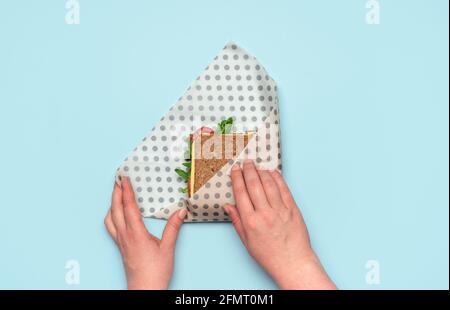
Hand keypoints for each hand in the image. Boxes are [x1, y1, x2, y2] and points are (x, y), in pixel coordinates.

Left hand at [104, 176, 186, 289]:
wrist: (144, 288)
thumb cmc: (155, 272)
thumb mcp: (168, 248)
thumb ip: (173, 228)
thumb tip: (180, 212)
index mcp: (136, 234)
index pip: (129, 207)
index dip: (126, 192)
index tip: (124, 179)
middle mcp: (125, 236)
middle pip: (116, 210)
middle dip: (116, 193)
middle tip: (117, 180)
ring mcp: (120, 241)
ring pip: (110, 218)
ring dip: (112, 204)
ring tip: (116, 194)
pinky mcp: (120, 247)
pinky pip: (110, 227)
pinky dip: (111, 216)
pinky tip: (116, 215)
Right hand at [224, 160, 335, 289]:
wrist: (292, 262)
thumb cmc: (269, 255)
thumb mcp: (247, 241)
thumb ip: (237, 221)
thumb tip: (228, 206)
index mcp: (251, 222)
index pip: (241, 193)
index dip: (237, 179)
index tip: (235, 170)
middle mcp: (265, 214)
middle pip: (254, 185)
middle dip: (248, 171)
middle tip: (246, 162)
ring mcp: (280, 210)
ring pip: (269, 184)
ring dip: (261, 172)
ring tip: (257, 165)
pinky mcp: (293, 209)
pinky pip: (284, 189)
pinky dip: (278, 179)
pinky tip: (272, 173)